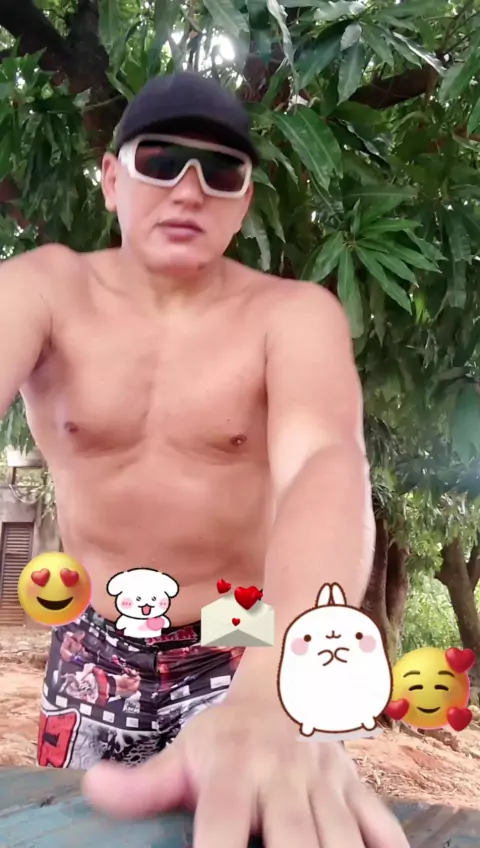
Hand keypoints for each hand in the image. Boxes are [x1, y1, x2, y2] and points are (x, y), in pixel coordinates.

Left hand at [82, 697, 408, 847]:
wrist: (285, 684)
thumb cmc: (228, 734)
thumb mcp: (186, 750)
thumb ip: (145, 782)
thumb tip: (91, 787)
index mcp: (234, 770)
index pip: (223, 823)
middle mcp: (282, 776)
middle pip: (296, 839)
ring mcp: (324, 782)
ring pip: (342, 837)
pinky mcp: (356, 787)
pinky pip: (382, 823)